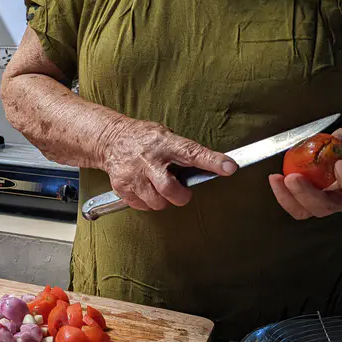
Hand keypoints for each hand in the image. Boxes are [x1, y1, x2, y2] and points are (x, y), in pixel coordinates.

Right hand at [99, 119, 237, 210]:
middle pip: (169, 189)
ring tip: (159, 189)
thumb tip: (207, 167)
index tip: (229, 168)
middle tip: (181, 193)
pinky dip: (148, 203)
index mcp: (165, 144)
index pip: (193, 153)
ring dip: (163, 201)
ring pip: (156, 202)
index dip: (213, 162)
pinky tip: (146, 190)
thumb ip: (182, 151)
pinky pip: (142, 206)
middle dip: (180, 197)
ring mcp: (133, 174)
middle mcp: (149, 159)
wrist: (111, 140)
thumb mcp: (165, 135)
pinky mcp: (123, 186)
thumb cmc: (143, 139)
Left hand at [269, 127, 341, 219]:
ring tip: (279, 179)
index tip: (341, 164)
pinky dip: (283, 195)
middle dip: (307, 194)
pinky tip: (276, 180)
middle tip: (294, 177)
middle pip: (326, 206)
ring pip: (307, 210)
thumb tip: (331, 142)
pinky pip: (295, 206)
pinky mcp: (308, 203)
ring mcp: (325, 204)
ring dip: (290, 197)